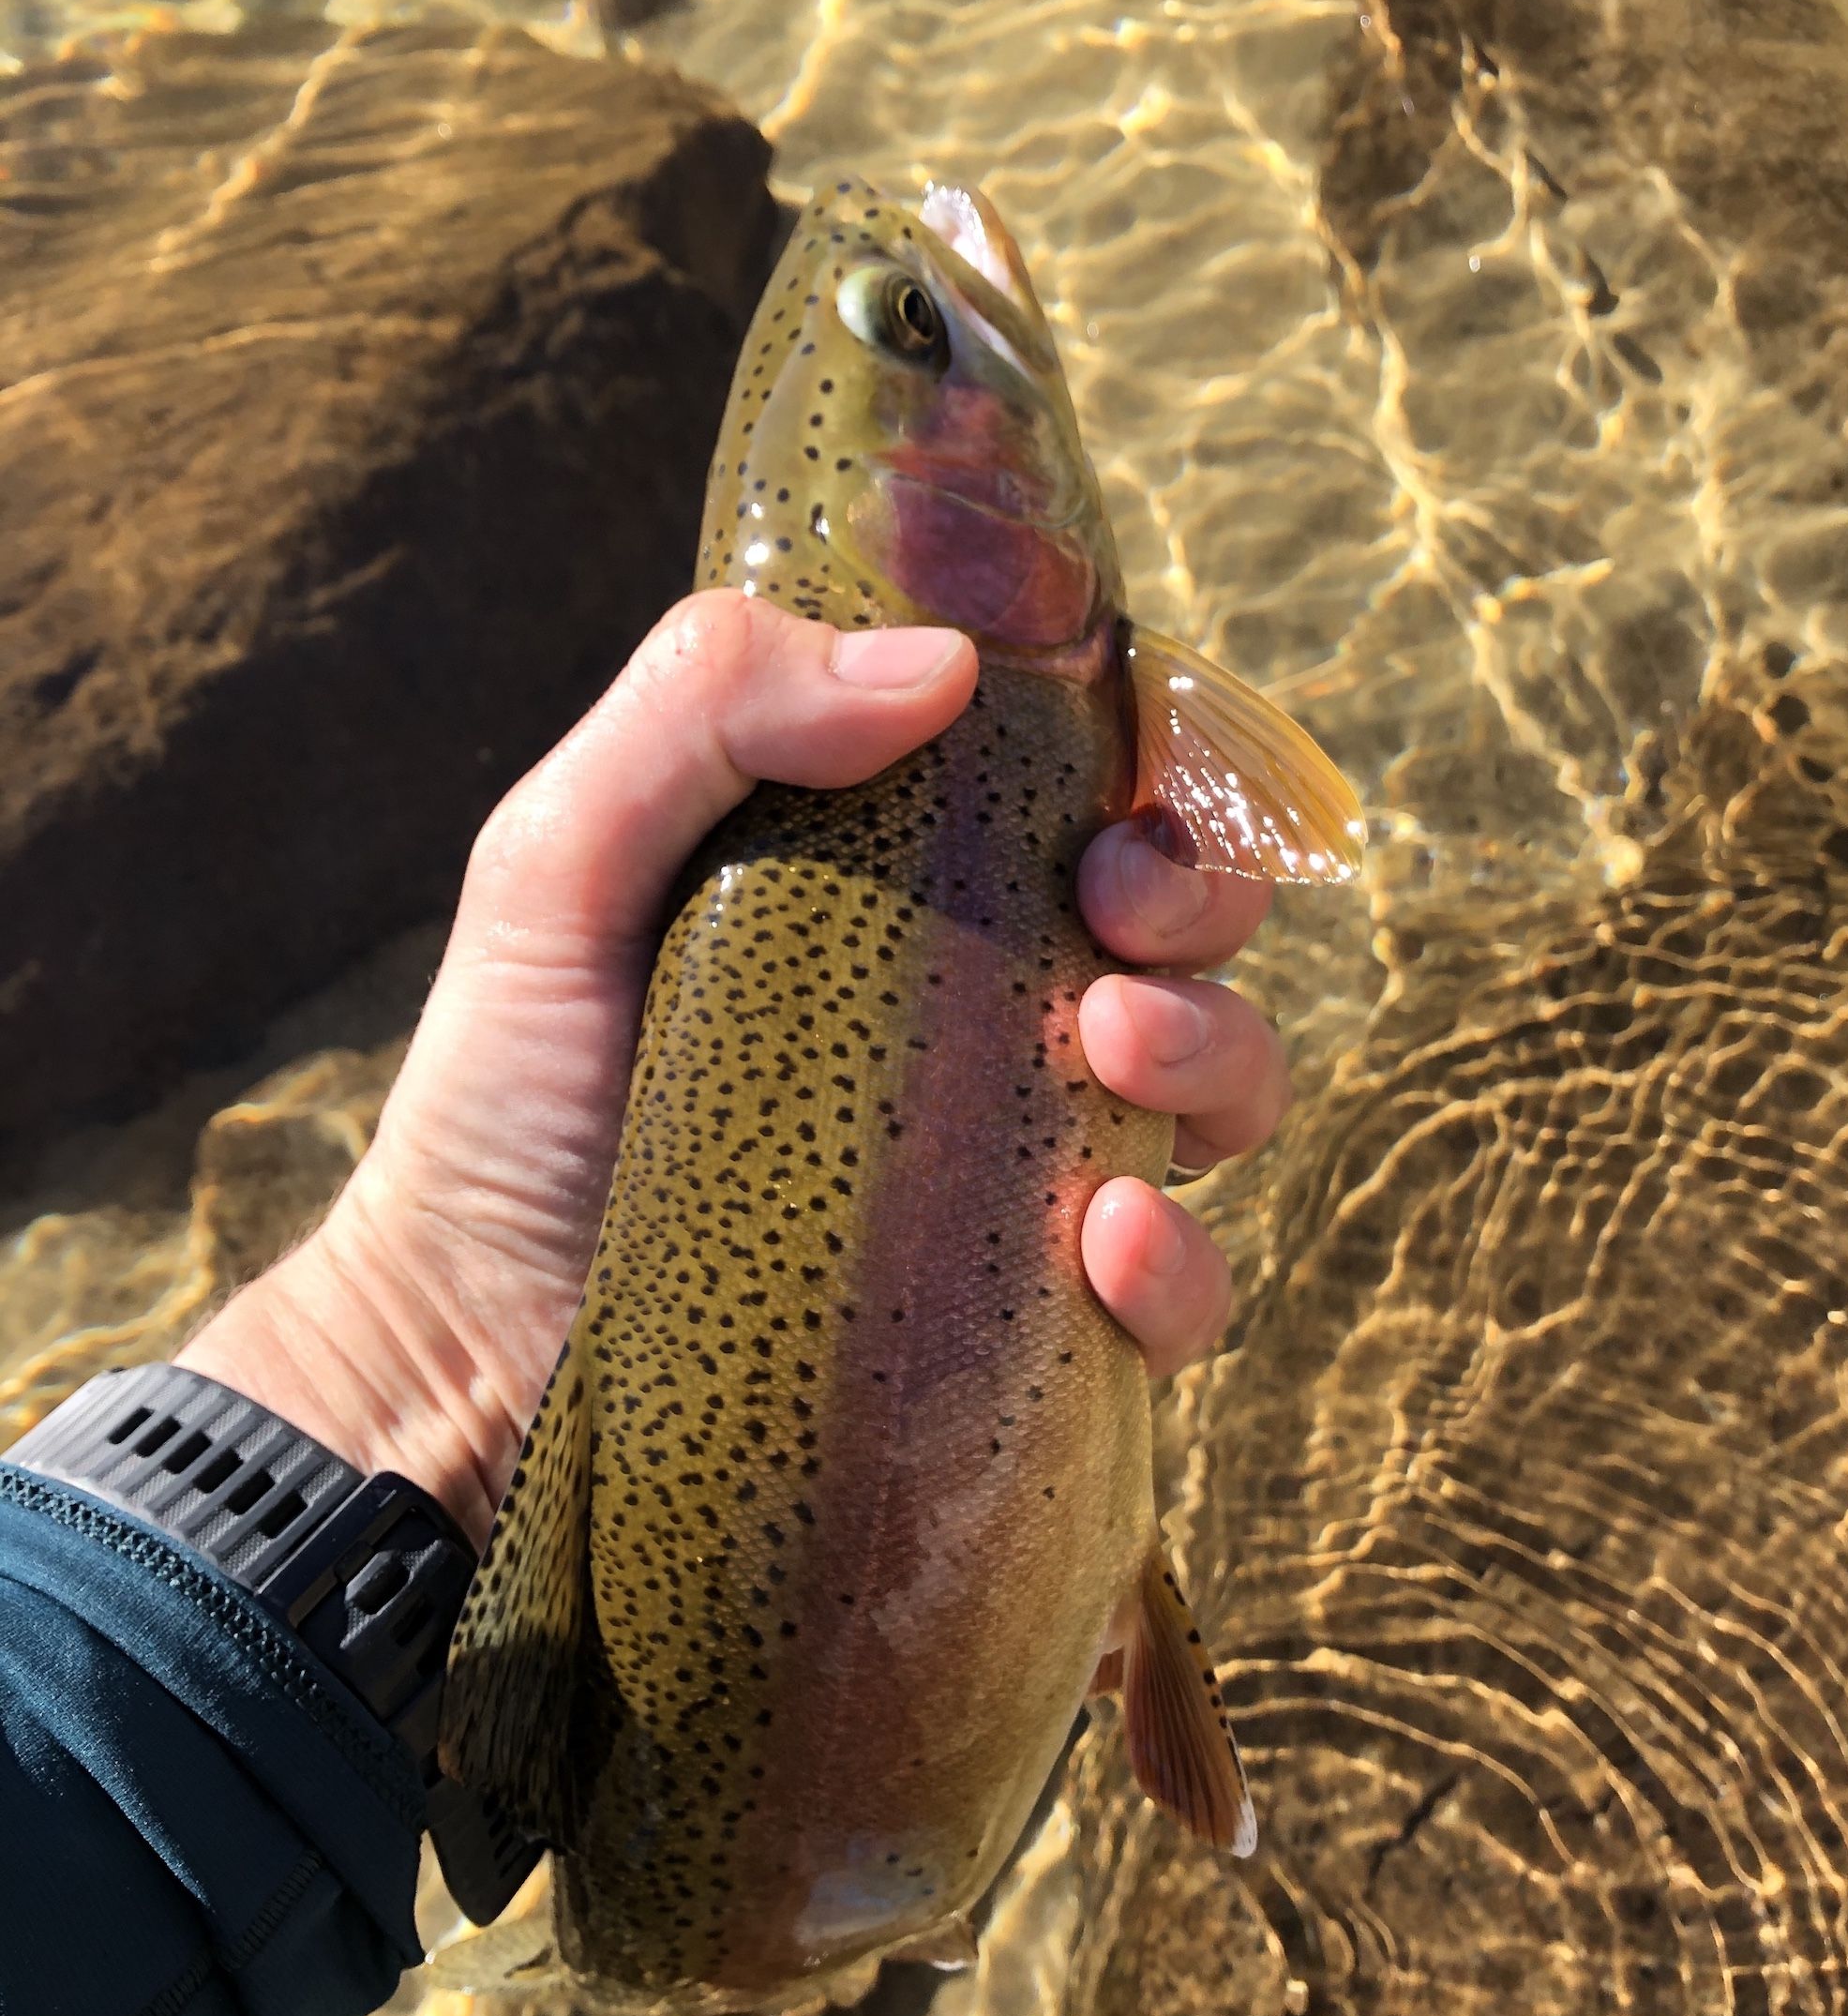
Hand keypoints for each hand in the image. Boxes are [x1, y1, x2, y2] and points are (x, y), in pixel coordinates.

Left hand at [178, 594, 1288, 1543]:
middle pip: (1183, 928)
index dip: (1148, 764)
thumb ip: (702, 713)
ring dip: (1216, 1052)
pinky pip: (1173, 1298)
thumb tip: (939, 662)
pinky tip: (1109, 1242)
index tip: (1106, 790)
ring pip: (1220, 1091)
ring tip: (1113, 1053)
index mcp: (904, 886)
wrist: (460, 1353)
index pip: (1088, 788)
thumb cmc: (506, 1098)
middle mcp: (985, 1017)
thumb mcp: (558, 869)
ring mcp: (1018, 1173)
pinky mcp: (1026, 1329)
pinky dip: (1183, 1264)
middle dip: (1196, 900)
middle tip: (1113, 917)